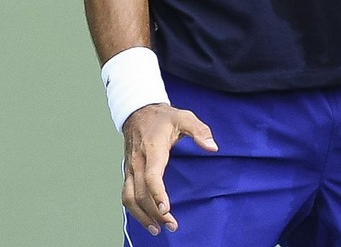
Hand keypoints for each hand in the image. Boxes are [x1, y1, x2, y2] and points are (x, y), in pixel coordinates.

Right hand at [120, 103, 218, 235]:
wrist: (138, 112)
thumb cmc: (162, 118)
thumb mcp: (184, 117)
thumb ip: (199, 131)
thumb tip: (213, 147)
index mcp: (152, 150)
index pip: (150, 176)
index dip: (157, 194)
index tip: (166, 209)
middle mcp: (138, 162)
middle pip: (141, 193)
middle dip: (155, 212)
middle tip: (172, 225)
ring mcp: (130, 169)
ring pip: (130, 198)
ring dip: (142, 216)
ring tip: (157, 229)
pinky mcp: (128, 173)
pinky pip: (127, 195)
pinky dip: (135, 211)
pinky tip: (147, 220)